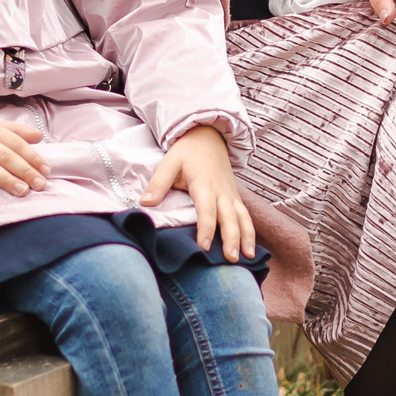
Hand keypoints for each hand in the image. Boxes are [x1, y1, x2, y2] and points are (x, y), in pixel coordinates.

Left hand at [141, 124, 254, 260]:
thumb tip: (144, 203)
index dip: (205, 228)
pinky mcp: (235, 197)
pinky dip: (250, 232)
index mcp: (204, 184)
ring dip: (246, 237)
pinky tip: (250, 248)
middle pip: (229, 217)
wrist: (208, 136)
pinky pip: (245, 216)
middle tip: (231, 259)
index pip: (206, 210)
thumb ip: (158, 184)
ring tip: (248, 257)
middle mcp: (221, 192)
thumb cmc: (187, 152)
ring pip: (242, 217)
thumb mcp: (169, 163)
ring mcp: (231, 195)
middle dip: (231, 238)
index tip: (203, 247)